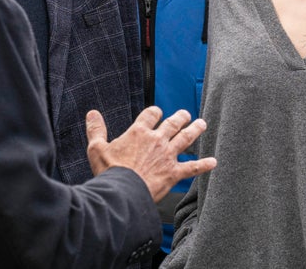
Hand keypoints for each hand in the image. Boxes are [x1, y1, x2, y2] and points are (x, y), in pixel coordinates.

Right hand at [85, 107, 216, 201]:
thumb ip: (96, 129)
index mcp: (139, 133)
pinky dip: (204, 165)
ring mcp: (167, 156)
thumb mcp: (96, 148)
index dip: (155, 112)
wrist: (122, 192)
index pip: (151, 115)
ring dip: (195, 130)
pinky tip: (213, 162)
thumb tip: (92, 113)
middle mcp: (156, 140)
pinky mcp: (174, 173)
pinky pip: (192, 167)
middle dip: (180, 117)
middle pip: (172, 123)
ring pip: (186, 138)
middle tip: (186, 114)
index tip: (157, 112)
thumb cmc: (109, 172)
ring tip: (202, 124)